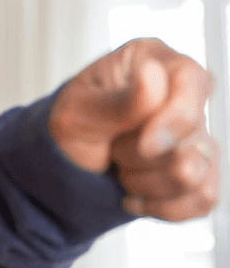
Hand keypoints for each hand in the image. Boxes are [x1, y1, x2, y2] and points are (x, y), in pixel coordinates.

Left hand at [50, 38, 217, 220]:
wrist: (65, 163)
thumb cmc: (70, 126)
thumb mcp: (77, 112)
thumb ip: (118, 102)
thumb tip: (154, 74)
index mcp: (154, 60)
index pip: (193, 82)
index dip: (174, 120)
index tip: (145, 146)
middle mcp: (184, 92)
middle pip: (191, 141)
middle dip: (138, 157)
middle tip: (111, 147)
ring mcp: (198, 132)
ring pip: (194, 175)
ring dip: (144, 182)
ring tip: (120, 166)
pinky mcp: (203, 168)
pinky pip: (202, 199)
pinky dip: (161, 207)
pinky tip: (133, 196)